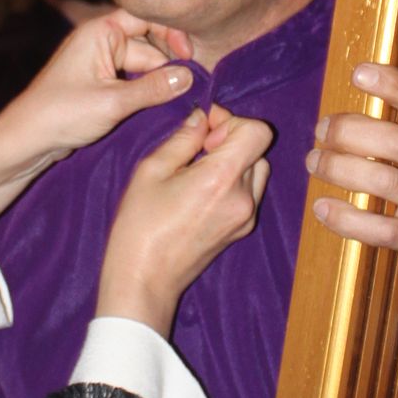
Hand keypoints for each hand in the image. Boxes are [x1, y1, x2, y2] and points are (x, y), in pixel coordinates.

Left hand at [0, 10, 195, 229]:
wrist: (27, 140)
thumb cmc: (61, 114)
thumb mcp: (113, 102)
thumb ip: (154, 88)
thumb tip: (190, 76)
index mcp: (100, 32)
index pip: (145, 18)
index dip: (171, 32)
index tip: (189, 55)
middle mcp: (101, 43)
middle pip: (149, 47)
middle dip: (170, 66)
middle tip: (194, 88)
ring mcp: (101, 66)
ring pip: (144, 68)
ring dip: (161, 84)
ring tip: (184, 101)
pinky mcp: (102, 87)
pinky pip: (133, 84)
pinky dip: (148, 94)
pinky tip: (165, 108)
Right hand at [98, 103, 271, 334]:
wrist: (145, 279)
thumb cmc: (139, 226)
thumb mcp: (151, 171)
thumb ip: (183, 139)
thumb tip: (202, 117)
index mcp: (222, 179)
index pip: (258, 132)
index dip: (232, 121)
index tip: (205, 130)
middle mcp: (243, 198)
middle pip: (257, 149)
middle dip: (230, 139)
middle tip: (197, 147)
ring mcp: (246, 217)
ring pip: (256, 170)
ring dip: (234, 161)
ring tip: (198, 169)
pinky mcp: (242, 230)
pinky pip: (249, 192)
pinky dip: (233, 181)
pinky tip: (201, 190)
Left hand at [305, 63, 397, 322]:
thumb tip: (378, 105)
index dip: (394, 85)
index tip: (359, 72)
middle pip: (395, 140)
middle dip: (348, 131)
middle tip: (322, 130)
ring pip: (381, 180)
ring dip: (338, 168)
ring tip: (315, 163)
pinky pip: (378, 228)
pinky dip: (345, 218)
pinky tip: (323, 208)